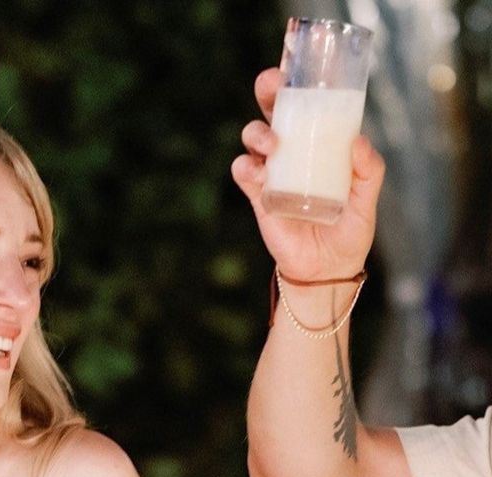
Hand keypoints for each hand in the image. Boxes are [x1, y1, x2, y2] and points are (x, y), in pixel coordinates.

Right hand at [231, 68, 385, 280]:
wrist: (327, 270)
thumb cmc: (349, 230)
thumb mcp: (368, 199)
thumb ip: (368, 170)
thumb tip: (356, 141)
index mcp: (319, 147)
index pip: (306, 109)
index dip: (297, 87)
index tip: (294, 70)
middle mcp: (292, 154)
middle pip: (273, 113)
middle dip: (267, 93)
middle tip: (271, 84)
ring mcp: (272, 174)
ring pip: (254, 139)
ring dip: (258, 132)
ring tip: (273, 142)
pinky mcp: (258, 197)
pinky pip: (244, 173)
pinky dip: (246, 167)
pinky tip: (256, 170)